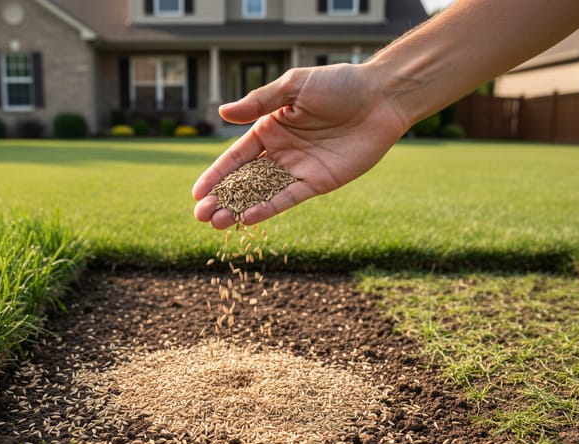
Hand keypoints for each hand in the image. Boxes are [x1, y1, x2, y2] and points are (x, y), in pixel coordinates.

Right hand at [192, 63, 409, 228]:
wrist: (381, 98)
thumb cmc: (339, 84)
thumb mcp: (293, 87)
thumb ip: (259, 103)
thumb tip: (222, 112)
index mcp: (270, 128)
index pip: (236, 157)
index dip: (216, 175)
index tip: (197, 193)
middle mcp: (281, 151)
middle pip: (245, 180)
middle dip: (222, 198)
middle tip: (200, 216)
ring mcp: (299, 169)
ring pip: (263, 194)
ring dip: (240, 209)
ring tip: (217, 224)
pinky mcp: (319, 182)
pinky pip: (289, 198)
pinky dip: (270, 208)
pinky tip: (250, 218)